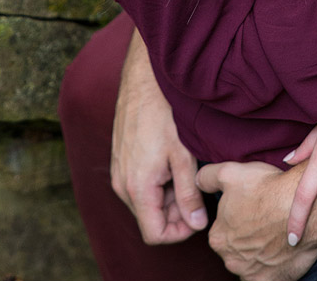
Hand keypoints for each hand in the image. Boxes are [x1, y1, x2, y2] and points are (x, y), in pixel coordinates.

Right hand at [111, 29, 207, 243]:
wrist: (143, 82)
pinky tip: (173, 161)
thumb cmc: (164, 115)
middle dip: (175, 212)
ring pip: (145, 201)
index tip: (199, 215)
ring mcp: (118, 172)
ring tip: (187, 171)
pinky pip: (138, 184)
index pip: (155, 234)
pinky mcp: (119, 160)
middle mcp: (122, 185)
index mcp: (137, 188)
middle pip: (150, 218)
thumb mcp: (184, 156)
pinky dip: (157, 182)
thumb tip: (197, 223)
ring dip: (167, 196)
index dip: (179, 232)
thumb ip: (189, 194)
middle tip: (198, 190)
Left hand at [197, 160, 316, 280]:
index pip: (223, 229)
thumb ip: (206, 177)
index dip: (237, 216)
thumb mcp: (230, 173)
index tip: (252, 206)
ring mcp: (250, 272)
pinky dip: (273, 266)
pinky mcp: (270, 281)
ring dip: (260, 251)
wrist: (302, 207)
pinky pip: (268, 275)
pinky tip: (281, 249)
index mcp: (217, 237)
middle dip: (247, 237)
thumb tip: (196, 182)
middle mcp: (230, 259)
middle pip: (236, 247)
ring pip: (252, 261)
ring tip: (276, 232)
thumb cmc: (266, 189)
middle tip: (265, 218)